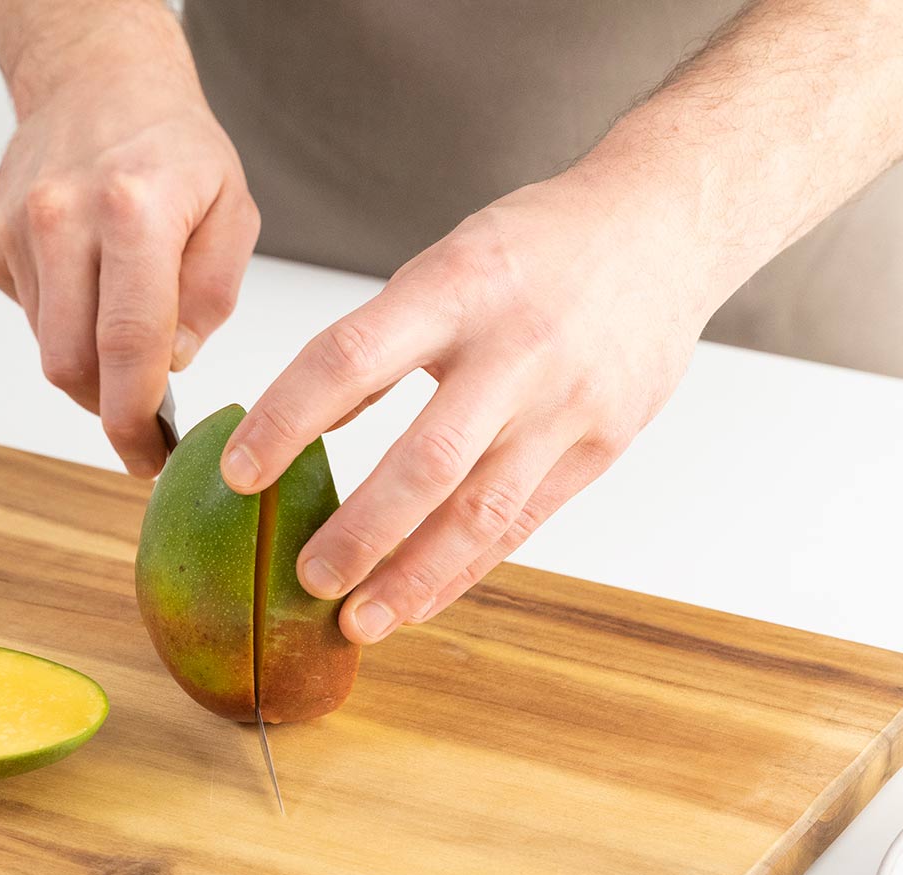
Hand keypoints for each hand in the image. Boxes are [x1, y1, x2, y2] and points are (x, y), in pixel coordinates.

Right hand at [0, 25, 258, 477]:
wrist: (95, 79)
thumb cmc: (170, 144)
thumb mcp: (232, 210)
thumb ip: (212, 294)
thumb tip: (175, 361)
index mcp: (134, 212)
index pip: (128, 344)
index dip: (136, 418)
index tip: (149, 455)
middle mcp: (64, 218)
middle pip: (70, 364)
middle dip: (107, 410)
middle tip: (142, 424)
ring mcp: (17, 230)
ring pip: (46, 347)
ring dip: (88, 362)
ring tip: (123, 326)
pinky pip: (28, 315)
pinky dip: (61, 321)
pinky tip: (86, 282)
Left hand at [218, 173, 714, 643]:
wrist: (665, 225)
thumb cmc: (538, 245)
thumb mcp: (450, 262)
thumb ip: (383, 339)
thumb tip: (303, 423)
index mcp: (457, 285)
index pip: (350, 358)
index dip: (285, 421)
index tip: (237, 475)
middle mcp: (515, 348)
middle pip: (426, 459)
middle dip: (361, 531)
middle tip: (305, 579)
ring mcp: (566, 402)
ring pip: (482, 509)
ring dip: (414, 576)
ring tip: (359, 621)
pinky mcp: (602, 442)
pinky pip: (523, 522)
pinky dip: (466, 569)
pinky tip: (420, 600)